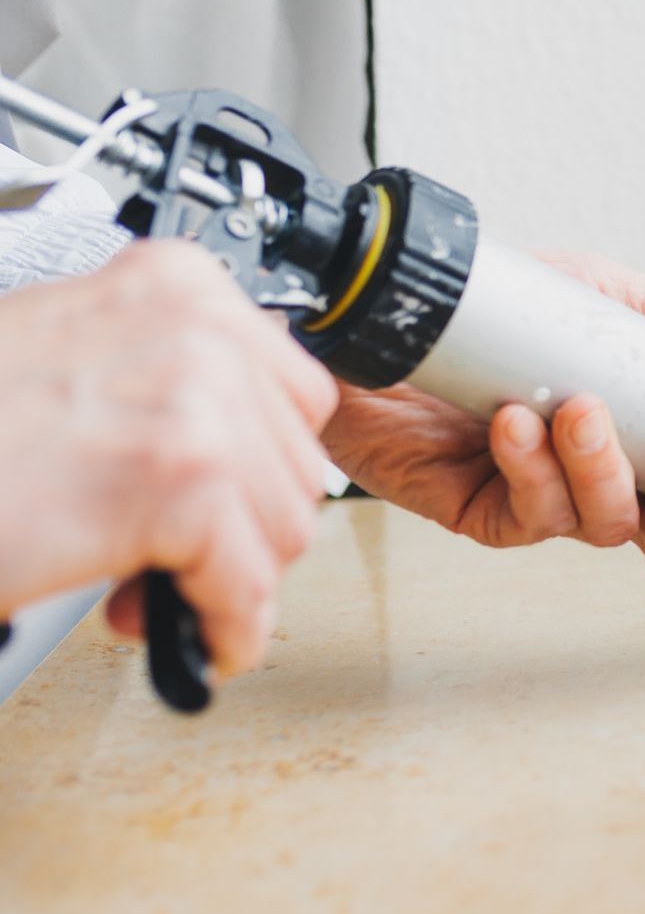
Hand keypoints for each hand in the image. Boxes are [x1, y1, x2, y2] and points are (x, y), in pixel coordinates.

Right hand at [0, 242, 337, 676]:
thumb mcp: (78, 356)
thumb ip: (169, 377)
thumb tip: (249, 444)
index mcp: (178, 285)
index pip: (296, 394)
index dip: (256, 466)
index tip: (218, 501)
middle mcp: (199, 329)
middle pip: (297, 466)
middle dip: (242, 529)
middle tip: (170, 555)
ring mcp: (198, 402)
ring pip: (285, 529)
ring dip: (222, 579)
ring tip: (144, 582)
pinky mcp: (182, 483)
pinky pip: (247, 584)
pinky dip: (223, 626)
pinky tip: (176, 629)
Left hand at [321, 250, 644, 635]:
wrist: (389, 310)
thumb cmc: (498, 311)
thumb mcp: (603, 293)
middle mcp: (603, 484)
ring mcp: (545, 501)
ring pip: (600, 525)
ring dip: (601, 473)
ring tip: (582, 413)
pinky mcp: (481, 508)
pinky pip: (524, 512)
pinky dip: (529, 468)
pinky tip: (516, 425)